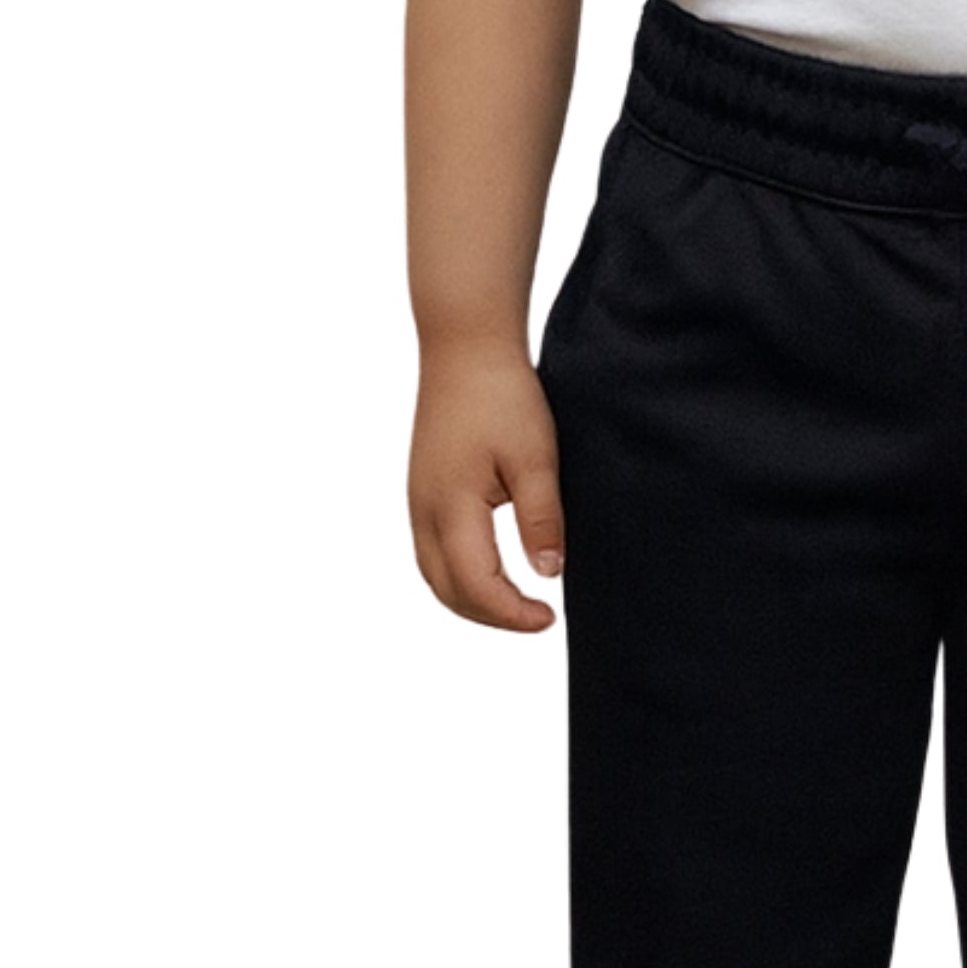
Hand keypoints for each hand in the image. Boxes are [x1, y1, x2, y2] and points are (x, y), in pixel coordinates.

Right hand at [408, 341, 564, 631]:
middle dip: (491, 617)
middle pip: (448, 591)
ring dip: (472, 600)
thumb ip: (542, 519)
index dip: (512, 613)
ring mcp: (417, 501)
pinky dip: (459, 578)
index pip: (476, 585)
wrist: (465, 348)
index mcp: (451, 505)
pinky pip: (431, 553)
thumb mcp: (536, 458)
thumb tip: (548, 572)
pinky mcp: (422, 492)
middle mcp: (424, 510)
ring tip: (517, 604)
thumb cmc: (503, 396)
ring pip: (434, 576)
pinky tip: (492, 575)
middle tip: (537, 619)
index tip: (549, 618)